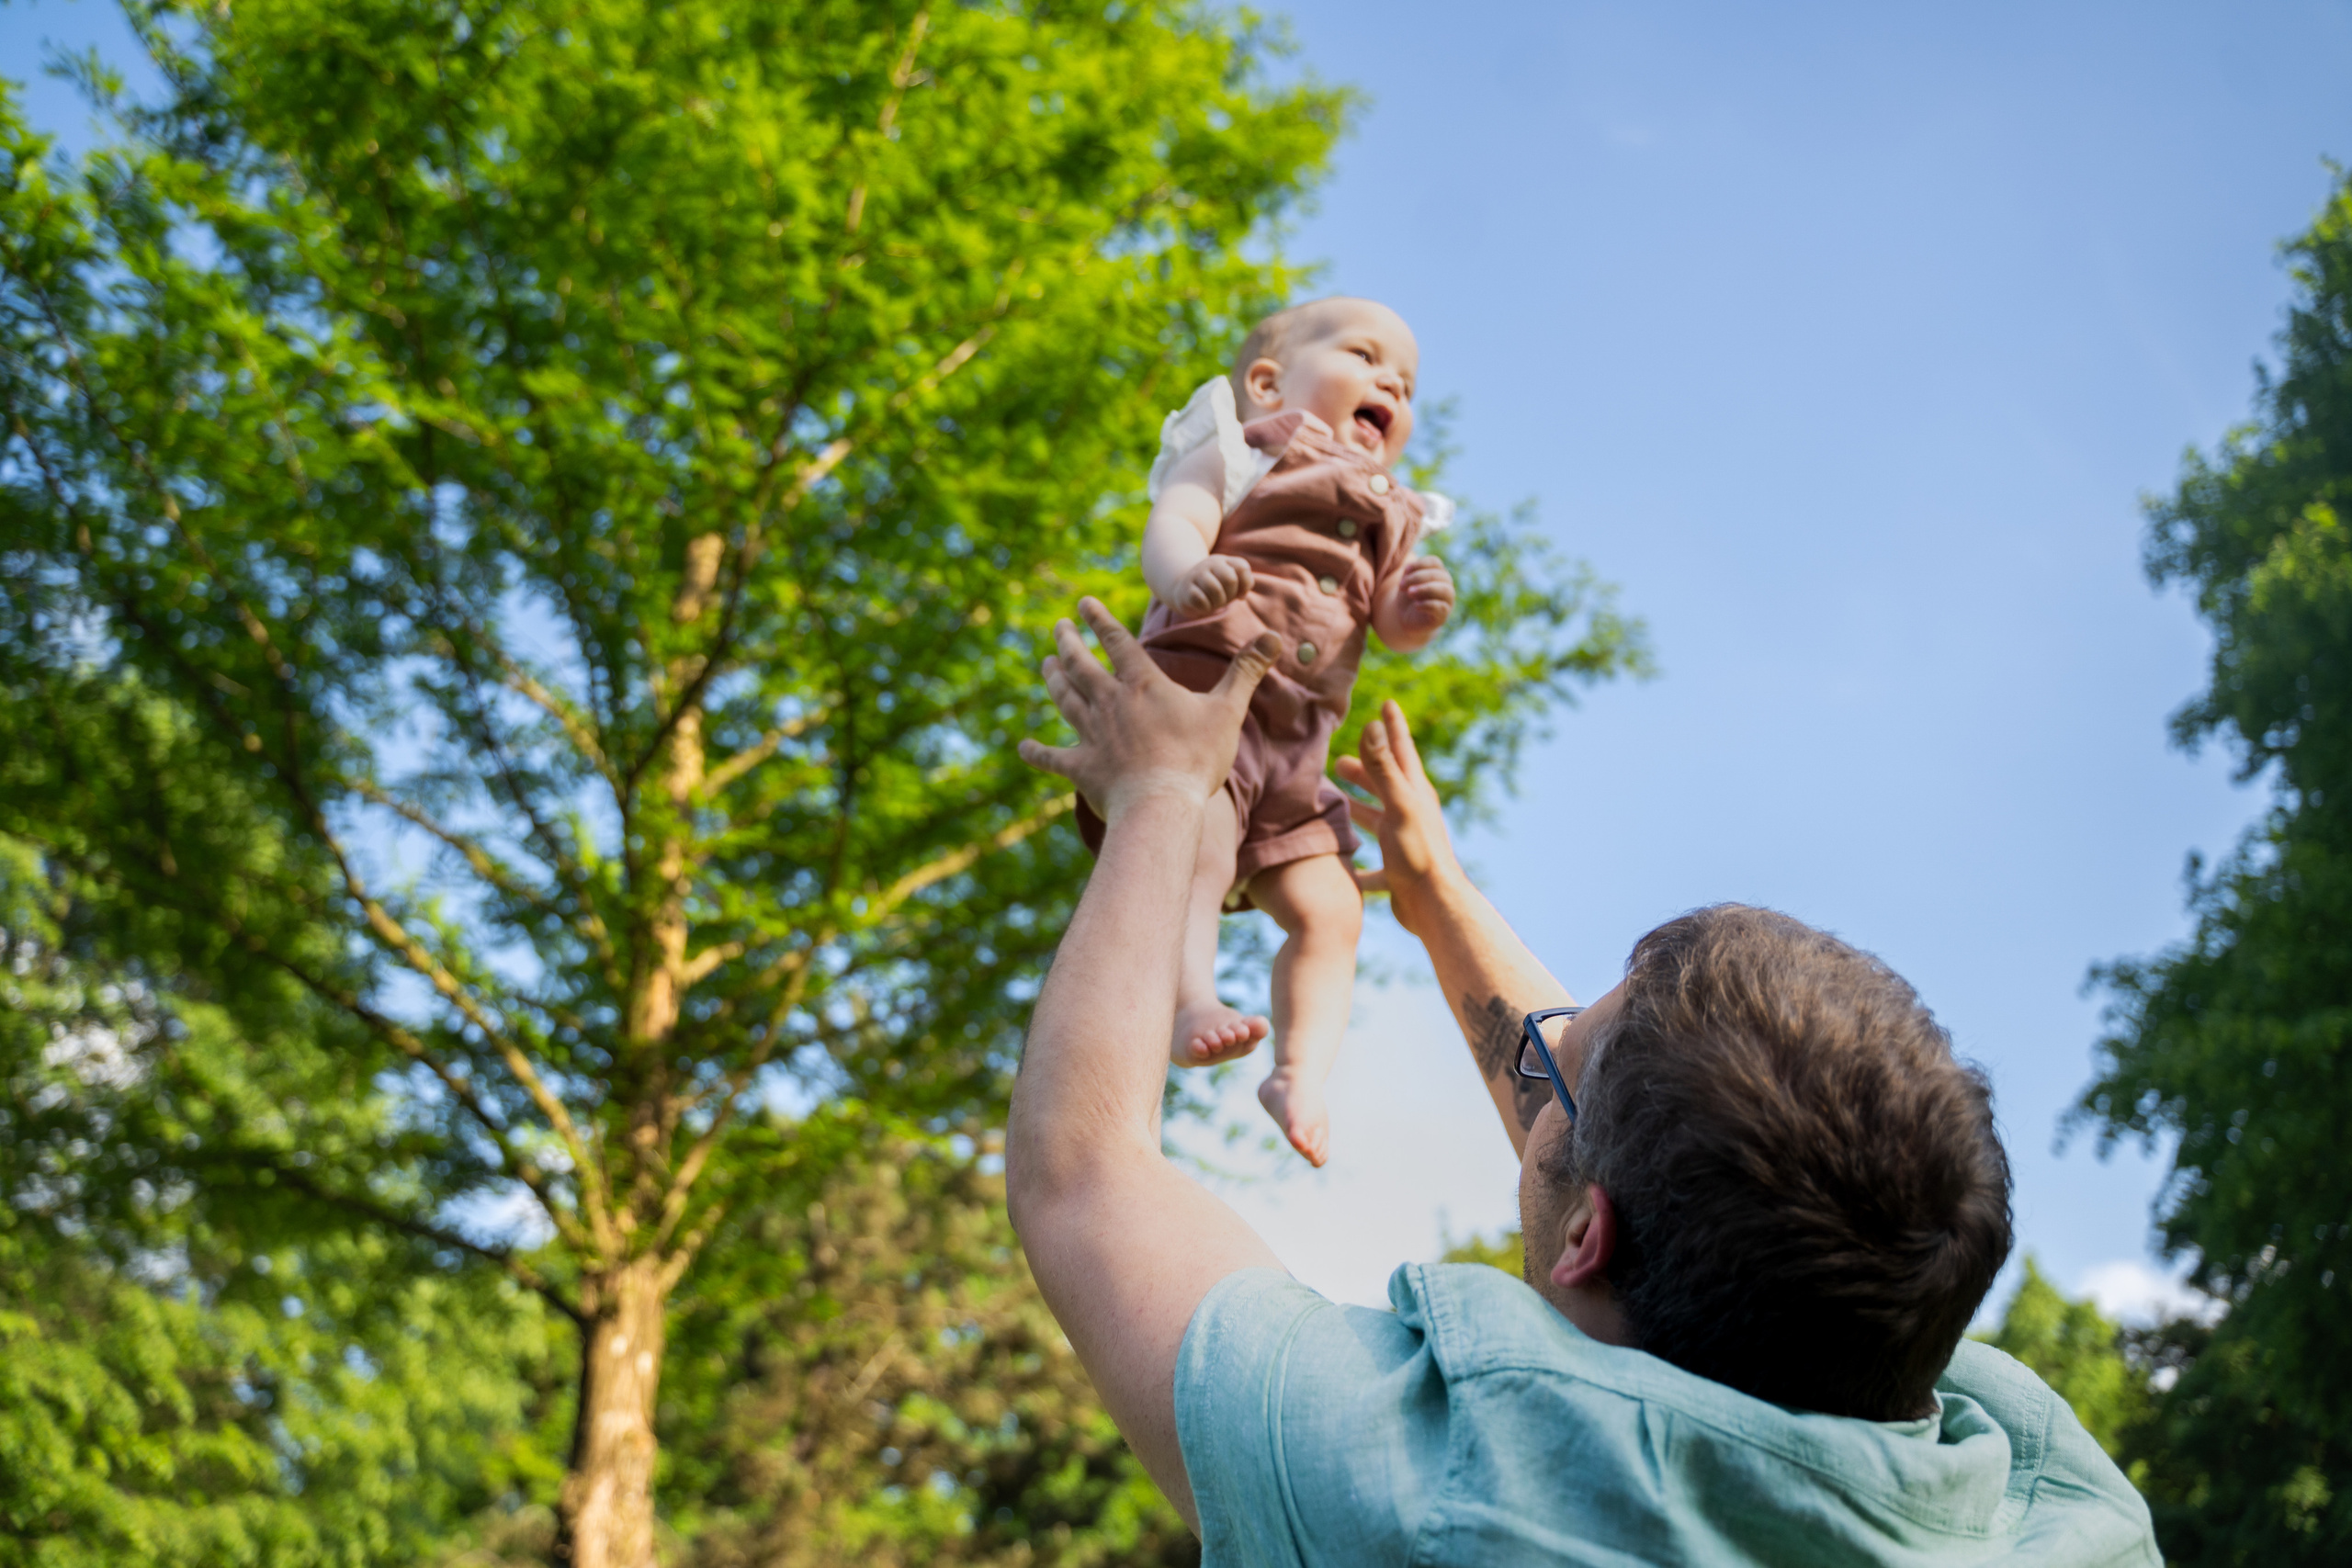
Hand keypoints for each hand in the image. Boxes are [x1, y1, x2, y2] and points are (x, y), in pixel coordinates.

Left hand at [1019, 598, 1280, 822]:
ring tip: (1047, 665)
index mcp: (1142, 685)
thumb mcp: (1226, 711)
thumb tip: (1273, 638)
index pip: (1116, 642)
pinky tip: (1024, 747)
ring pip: (1065, 700)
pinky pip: (1053, 758)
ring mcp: (1092, 736)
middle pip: (1081, 665)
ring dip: (1054, 681)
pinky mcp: (1082, 769)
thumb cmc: (1196, 759)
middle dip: (1068, 643)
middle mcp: (1110, 704)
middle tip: (1058, 629)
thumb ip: (1245, 672)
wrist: (1161, 805)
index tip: (1084, 604)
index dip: (1099, 620)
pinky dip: (1037, 752)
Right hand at [1170, 554, 1254, 620]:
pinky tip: (1203, 605)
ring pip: (1215, 590)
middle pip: (1230, 580)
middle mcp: (1210, 564)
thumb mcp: (1230, 583)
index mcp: (1224, 561)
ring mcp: (1196, 575)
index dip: (1245, 584)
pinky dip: (1205, 607)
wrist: (1184, 588)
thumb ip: (1244, 584)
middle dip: (1230, 595)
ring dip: (1218, 603)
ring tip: (1213, 603)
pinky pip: (1201, 600)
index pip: (1242, 568)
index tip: (1239, 593)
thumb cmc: (1214, 587)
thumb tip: (1242, 595)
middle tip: (1223, 598)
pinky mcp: (1186, 589)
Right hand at [1332, 701, 1462, 937]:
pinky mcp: (1397, 870)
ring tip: (1335, 802)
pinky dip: (1357, 859)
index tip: (1387, 702)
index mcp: (1414, 794)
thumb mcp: (1399, 805)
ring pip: (1377, 820)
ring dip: (1358, 809)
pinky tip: (1341, 863)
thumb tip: (1373, 725)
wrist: (1434, 907)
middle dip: (1365, 769)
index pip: (1402, 750)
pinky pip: (1373, 862)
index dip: (1393, 726)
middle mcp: (1411, 815)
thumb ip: (1384, 767)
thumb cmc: (1418, 854)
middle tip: (1339, 760)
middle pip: (1385, 785)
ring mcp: (1404, 842)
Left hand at [1395, 557, 1455, 632]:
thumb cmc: (1409, 596)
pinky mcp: (1443, 614)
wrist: (1407, 617)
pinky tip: (1416, 605)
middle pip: (1438, 574)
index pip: (1434, 562)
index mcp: (1438, 572)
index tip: (1405, 571)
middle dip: (1418, 577)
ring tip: (1409, 593)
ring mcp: (1447, 600)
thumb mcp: (1407, 582)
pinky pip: (1440, 607)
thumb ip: (1409, 574)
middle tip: (1401, 586)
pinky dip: (1427, 604)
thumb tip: (1409, 570)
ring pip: (1443, 590)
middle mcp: (1446, 584)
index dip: (1419, 564)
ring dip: (1424, 589)